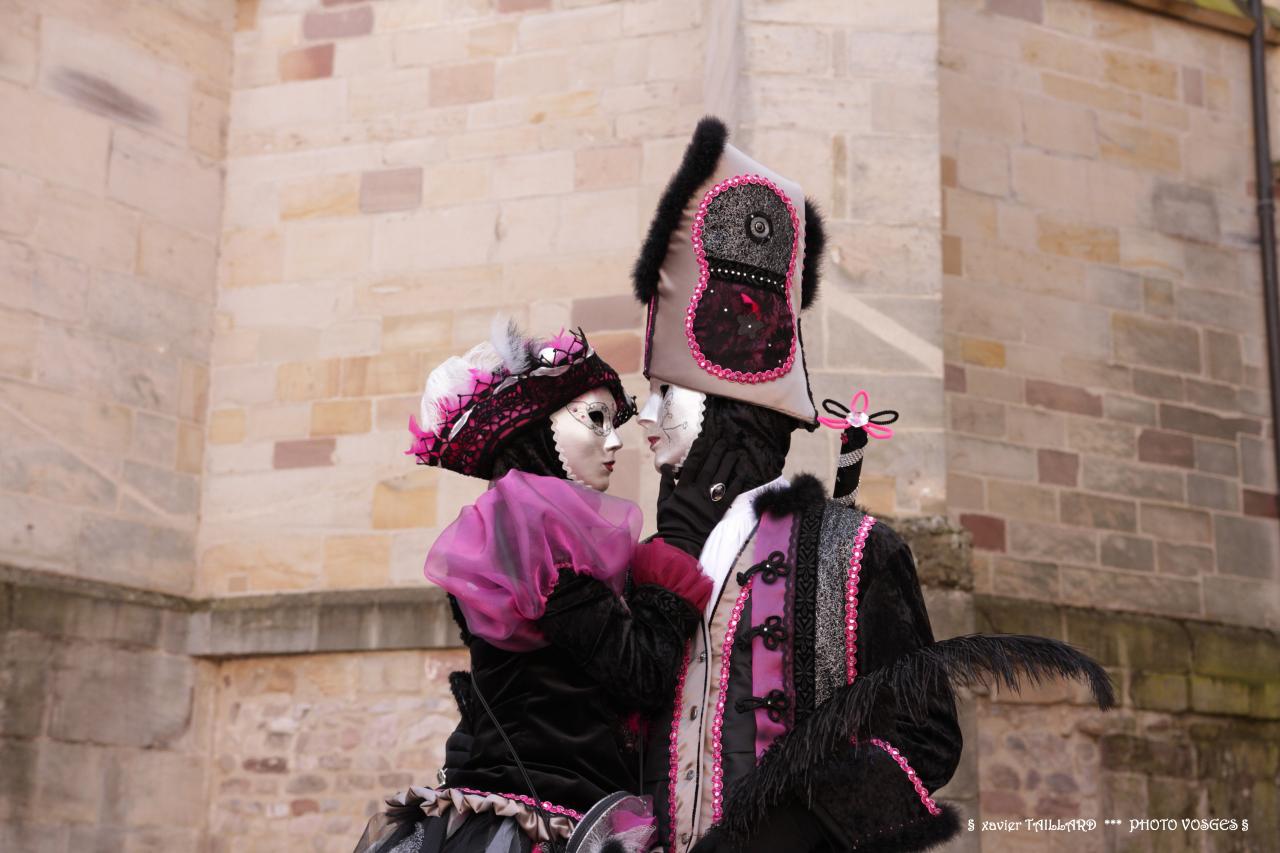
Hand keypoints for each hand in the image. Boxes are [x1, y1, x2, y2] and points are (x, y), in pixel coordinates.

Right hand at [655, 435, 756, 555]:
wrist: (681, 542)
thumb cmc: (670, 521)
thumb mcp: (663, 502)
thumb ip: (665, 483)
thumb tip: (666, 467)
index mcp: (683, 488)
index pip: (691, 465)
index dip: (698, 451)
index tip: (703, 440)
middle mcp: (698, 491)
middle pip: (709, 468)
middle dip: (716, 453)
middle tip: (723, 441)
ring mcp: (710, 501)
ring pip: (721, 478)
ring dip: (728, 464)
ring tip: (734, 453)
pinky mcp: (719, 510)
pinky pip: (730, 495)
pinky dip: (737, 484)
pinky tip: (742, 474)